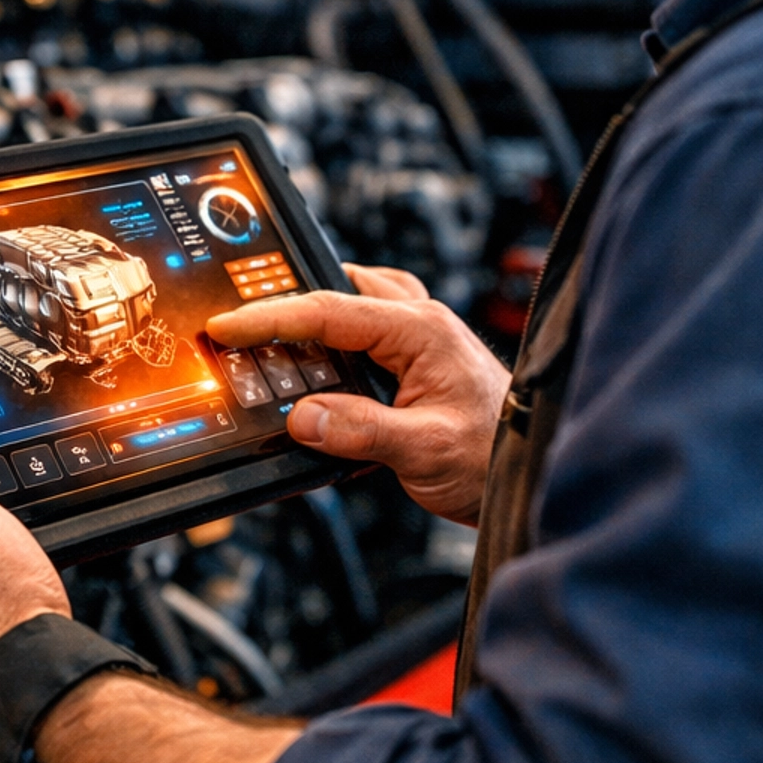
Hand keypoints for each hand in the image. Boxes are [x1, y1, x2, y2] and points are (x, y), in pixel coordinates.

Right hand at [207, 265, 508, 525]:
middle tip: (240, 326)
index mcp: (419, 331)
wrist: (537, 471)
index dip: (269, 318)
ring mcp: (423, 338)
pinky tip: (322, 361)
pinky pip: (370, 327)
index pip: (327, 311)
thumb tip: (302, 417)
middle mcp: (421, 323)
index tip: (226, 327)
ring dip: (316, 315)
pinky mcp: (422, 359)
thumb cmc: (496, 457)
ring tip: (273, 337)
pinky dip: (338, 335)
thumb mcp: (423, 452)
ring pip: (356, 302)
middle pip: (338, 292)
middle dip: (287, 304)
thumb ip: (360, 432)